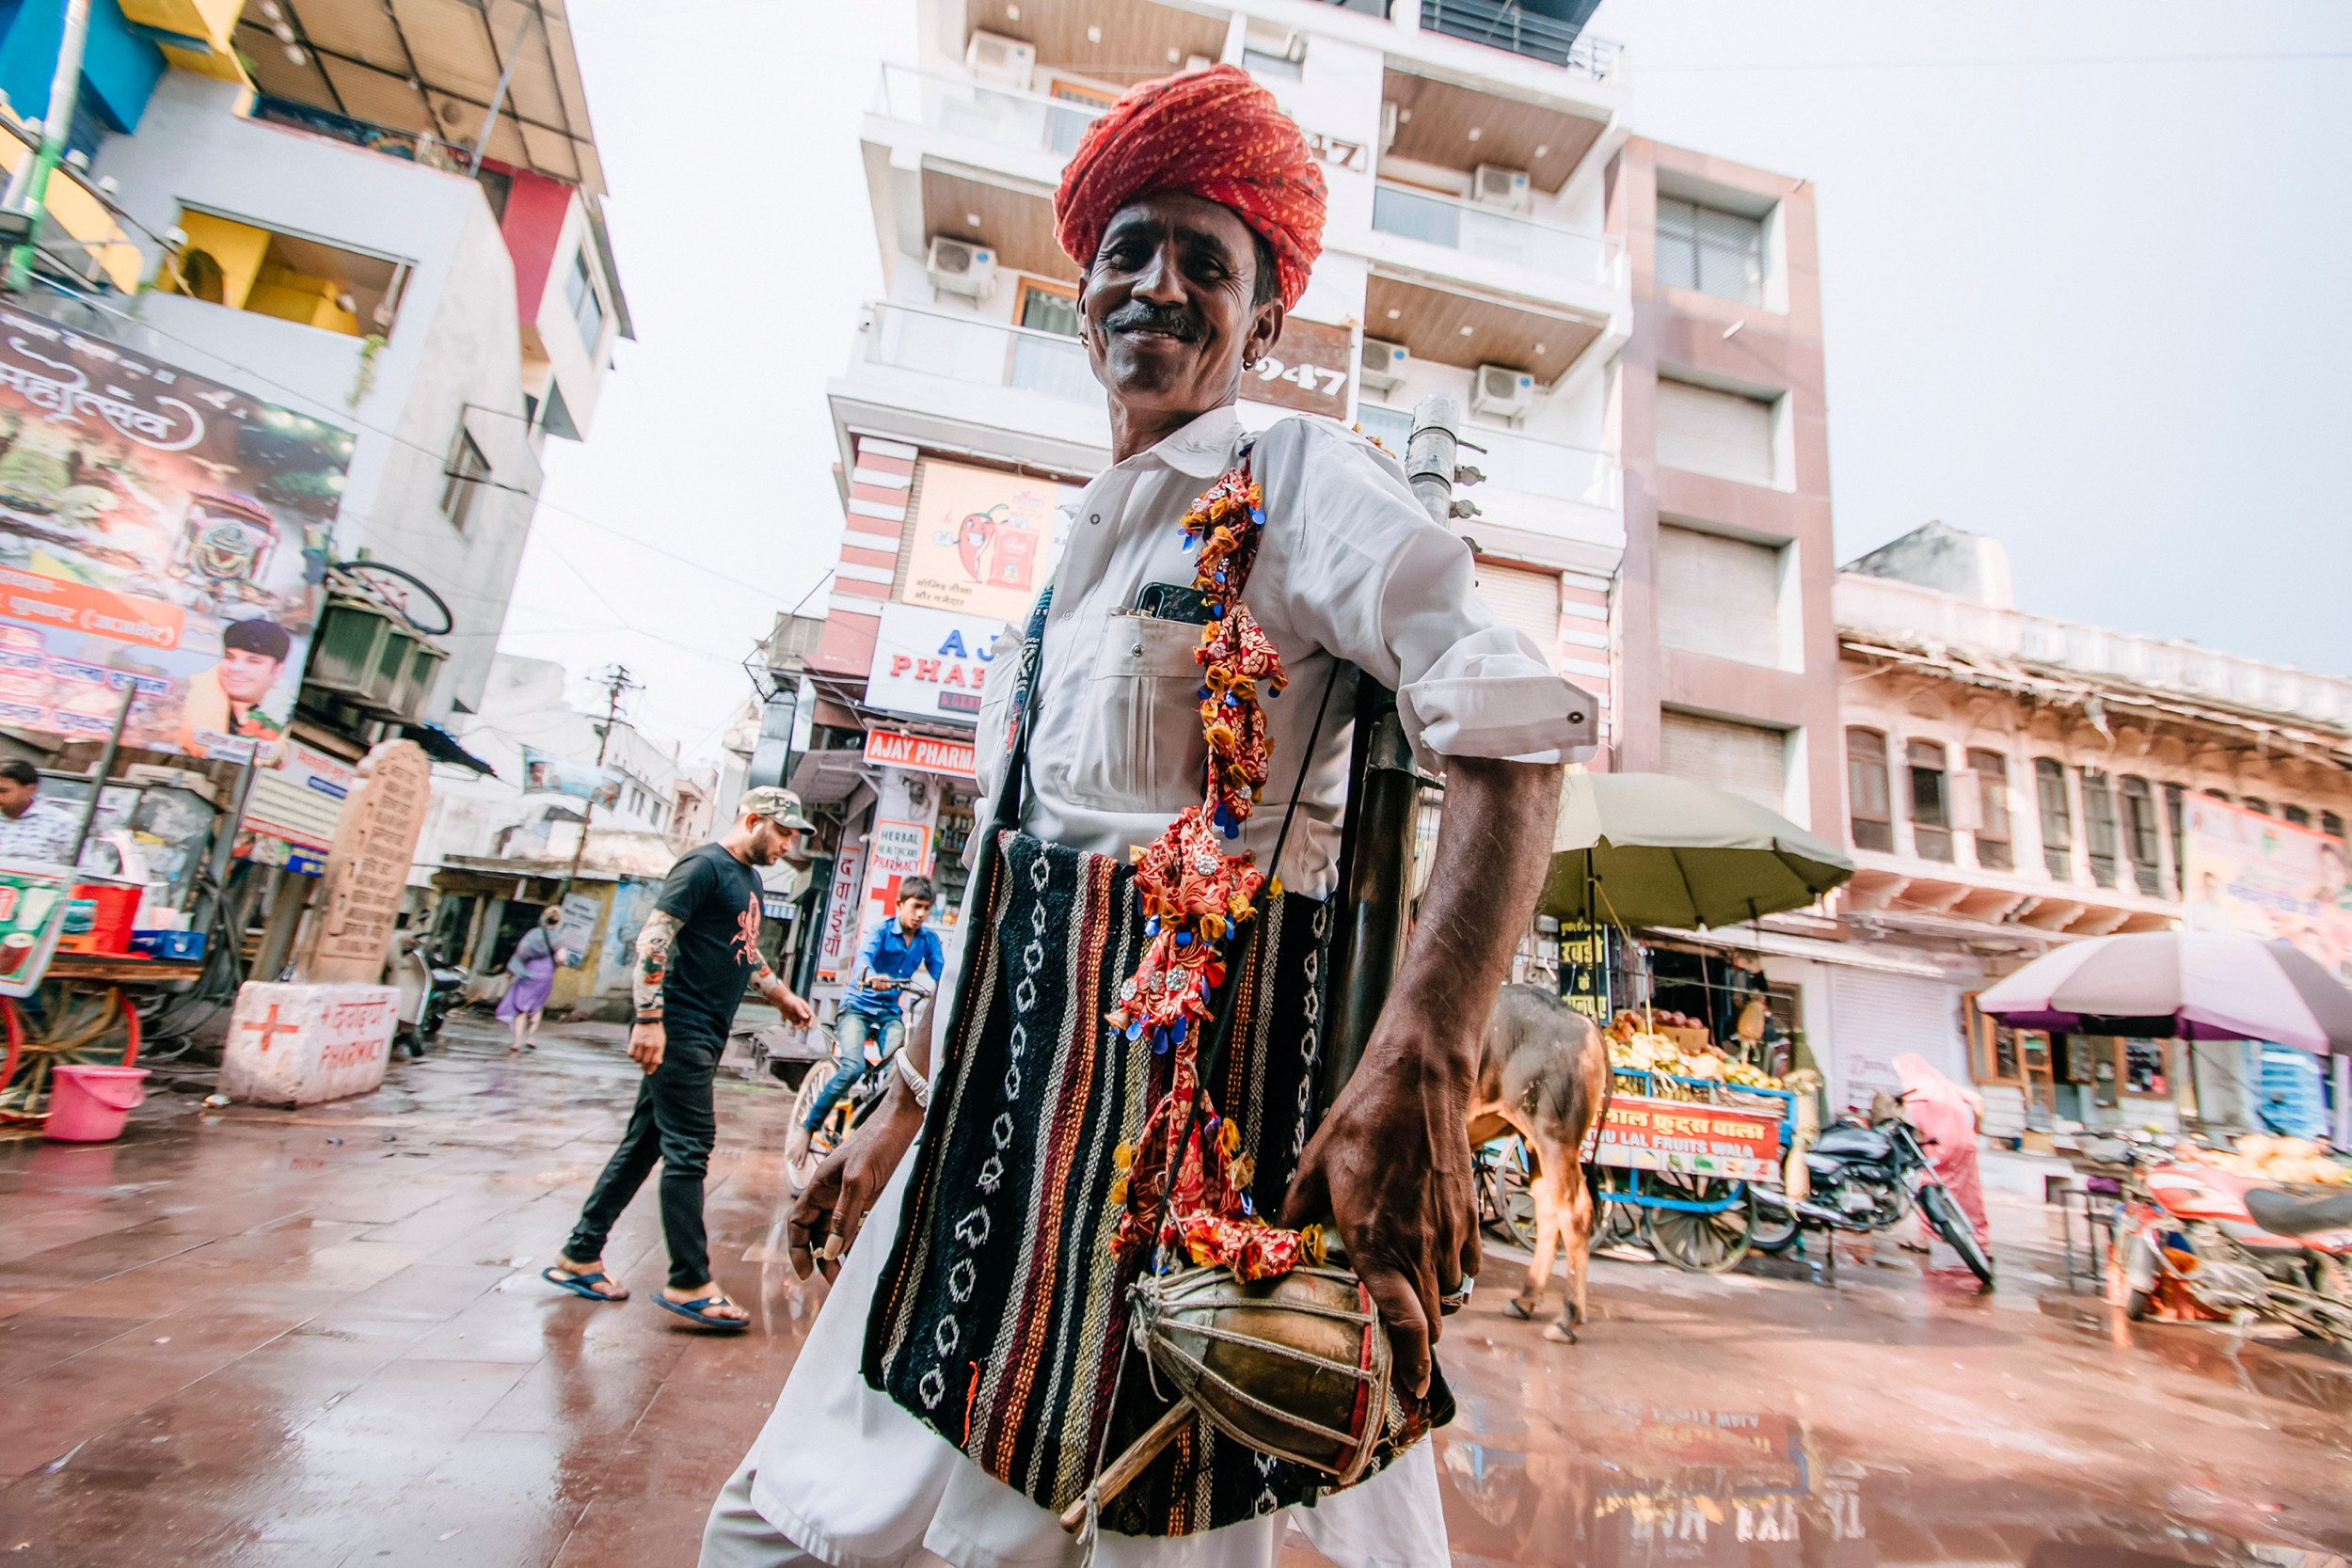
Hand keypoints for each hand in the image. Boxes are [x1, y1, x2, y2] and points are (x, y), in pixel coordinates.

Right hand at [627, 1021, 664, 1074]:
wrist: (649, 1019)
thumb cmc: (656, 1031)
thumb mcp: (662, 1041)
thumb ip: (660, 1052)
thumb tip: (657, 1063)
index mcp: (658, 1046)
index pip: (655, 1062)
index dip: (651, 1068)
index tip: (649, 1072)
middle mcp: (650, 1046)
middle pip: (645, 1062)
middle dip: (644, 1067)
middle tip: (643, 1068)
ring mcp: (641, 1044)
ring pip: (637, 1059)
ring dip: (638, 1061)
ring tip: (640, 1058)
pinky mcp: (633, 1041)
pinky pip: (630, 1054)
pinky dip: (632, 1056)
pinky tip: (634, 1054)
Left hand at [778, 990, 814, 1027]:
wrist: (781, 1001)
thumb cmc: (789, 1000)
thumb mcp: (795, 1005)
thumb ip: (801, 1011)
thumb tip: (806, 1017)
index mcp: (806, 1009)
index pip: (812, 1016)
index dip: (811, 1022)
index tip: (808, 1026)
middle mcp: (803, 1014)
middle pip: (808, 1022)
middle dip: (806, 1026)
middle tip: (803, 1030)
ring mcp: (798, 1017)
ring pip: (801, 1025)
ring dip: (799, 1027)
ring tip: (794, 1027)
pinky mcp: (793, 1019)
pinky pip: (795, 1025)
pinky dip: (794, 1027)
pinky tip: (792, 1027)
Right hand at [788, 1084, 922, 1281]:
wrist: (905, 1123)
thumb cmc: (877, 1142)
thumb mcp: (858, 1178)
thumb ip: (844, 1214)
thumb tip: (830, 1250)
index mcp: (819, 1186)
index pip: (798, 1223)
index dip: (796, 1248)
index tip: (805, 1273)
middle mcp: (831, 1195)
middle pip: (816, 1234)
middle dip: (821, 1258)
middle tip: (833, 1280)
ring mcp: (851, 1199)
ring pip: (838, 1234)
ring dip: (840, 1255)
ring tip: (848, 1276)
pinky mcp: (871, 1201)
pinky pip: (859, 1228)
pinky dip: (858, 1244)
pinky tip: (864, 1259)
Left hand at [1281, 1031, 1477, 1400]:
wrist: (1419, 1082)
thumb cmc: (1361, 1122)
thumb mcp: (1314, 1168)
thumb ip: (1296, 1213)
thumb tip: (1277, 1240)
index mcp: (1376, 1242)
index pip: (1404, 1321)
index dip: (1411, 1362)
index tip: (1410, 1386)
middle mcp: (1418, 1245)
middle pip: (1430, 1318)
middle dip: (1416, 1338)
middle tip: (1395, 1343)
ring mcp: (1449, 1230)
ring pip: (1448, 1291)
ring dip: (1431, 1303)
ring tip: (1408, 1294)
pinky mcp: (1468, 1213)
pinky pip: (1466, 1263)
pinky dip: (1452, 1271)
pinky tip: (1431, 1256)